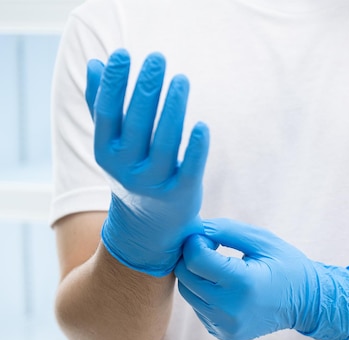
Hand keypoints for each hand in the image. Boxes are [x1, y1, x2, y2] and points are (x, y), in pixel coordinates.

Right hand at [86, 49, 208, 276]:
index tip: (122, 54)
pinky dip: (196, 148)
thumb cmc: (132, 170)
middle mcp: (126, 168)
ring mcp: (154, 182)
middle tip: (157, 58)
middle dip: (146, 89)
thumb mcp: (111, 142)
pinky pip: (190, 168)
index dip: (112, 83)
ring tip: (181, 79)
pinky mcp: (182, 193)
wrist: (148, 225)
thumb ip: (101, 104)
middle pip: (137, 123)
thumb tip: (94, 63)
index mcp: (106, 151)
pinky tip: (202, 125)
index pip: (107, 112)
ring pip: (165, 142)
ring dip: (173, 109)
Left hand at [175, 218, 348, 339]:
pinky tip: (225, 287)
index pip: (195, 258)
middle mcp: (230, 309)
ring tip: (219, 267)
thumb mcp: (262, 240)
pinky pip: (198, 307)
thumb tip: (194, 229)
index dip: (196, 241)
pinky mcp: (223, 333)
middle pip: (186, 276)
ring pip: (187, 292)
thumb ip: (226, 230)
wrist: (307, 303)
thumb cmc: (286, 266)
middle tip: (212, 248)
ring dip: (196, 275)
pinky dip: (204, 293)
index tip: (209, 237)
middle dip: (192, 257)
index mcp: (243, 283)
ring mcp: (225, 325)